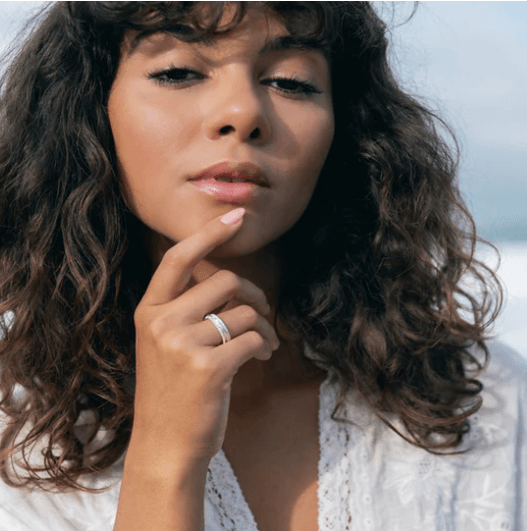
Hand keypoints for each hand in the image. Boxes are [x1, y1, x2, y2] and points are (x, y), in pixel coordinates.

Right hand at [129, 208, 279, 467]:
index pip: (179, 259)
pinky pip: (254, 337)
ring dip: (265, 324)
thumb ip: (187, 310)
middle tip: (264, 312)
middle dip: (253, 293)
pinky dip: (265, 344)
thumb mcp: (165, 344)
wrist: (164, 445)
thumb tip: (232, 280)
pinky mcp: (208, 367)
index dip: (209, 234)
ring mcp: (182, 344)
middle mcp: (161, 322)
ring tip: (266, 343)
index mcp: (149, 311)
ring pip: (244, 310)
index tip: (236, 216)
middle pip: (224, 280)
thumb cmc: (172, 391)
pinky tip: (262, 357)